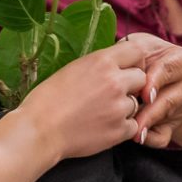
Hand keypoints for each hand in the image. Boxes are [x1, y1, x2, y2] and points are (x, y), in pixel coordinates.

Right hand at [18, 43, 149, 159]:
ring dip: (125, 107)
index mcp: (102, 62)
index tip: (128, 69)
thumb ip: (97, 66)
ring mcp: (119, 107)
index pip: (137, 51)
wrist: (39, 130)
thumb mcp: (71, 69)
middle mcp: (115, 82)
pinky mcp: (119, 130)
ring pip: (136, 103)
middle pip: (142, 78)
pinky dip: (122, 127)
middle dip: (131, 85)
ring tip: (101, 112)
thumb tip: (113, 65)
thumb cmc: (46, 100)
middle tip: (114, 94)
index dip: (134, 61)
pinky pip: (133, 125)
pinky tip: (103, 127)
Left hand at [122, 32, 181, 147]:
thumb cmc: (148, 56)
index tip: (144, 93)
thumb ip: (135, 52)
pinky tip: (137, 137)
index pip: (168, 70)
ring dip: (145, 124)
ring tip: (130, 128)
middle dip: (150, 110)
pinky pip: (163, 137)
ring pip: (165, 119)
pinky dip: (150, 139)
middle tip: (132, 116)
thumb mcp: (144, 45)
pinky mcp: (174, 125)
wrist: (164, 73)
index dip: (155, 81)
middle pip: (169, 100)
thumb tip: (120, 67)